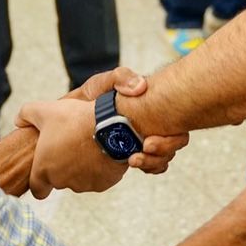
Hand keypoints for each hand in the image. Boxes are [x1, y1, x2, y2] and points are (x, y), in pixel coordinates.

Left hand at [16, 97, 124, 198]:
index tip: (46, 169)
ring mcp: (85, 184)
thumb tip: (18, 120)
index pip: (37, 189)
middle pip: (59, 180)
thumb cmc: (74, 120)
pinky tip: (100, 150)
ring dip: (81, 167)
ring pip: (79, 179)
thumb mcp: (44, 110)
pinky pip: (98, 177)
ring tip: (86, 144)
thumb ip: (25, 115)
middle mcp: (63, 182)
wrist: (110, 125)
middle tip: (69, 145)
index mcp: (45, 170)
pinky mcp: (104, 183)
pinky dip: (98, 168)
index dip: (40, 181)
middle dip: (63, 166)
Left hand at [64, 67, 189, 174]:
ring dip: (154, 161)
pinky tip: (131, 164)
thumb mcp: (103, 82)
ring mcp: (144, 139)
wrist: (69, 119)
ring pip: (164, 155)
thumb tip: (140, 87)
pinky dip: (149, 167)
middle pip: (175, 140)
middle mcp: (153, 122)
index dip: (173, 133)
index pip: (175, 118)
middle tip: (145, 146)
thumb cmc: (89, 97)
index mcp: (150, 105)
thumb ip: (120, 78)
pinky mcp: (135, 153)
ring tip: (132, 160)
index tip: (151, 138)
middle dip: (164, 148)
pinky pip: (152, 164)